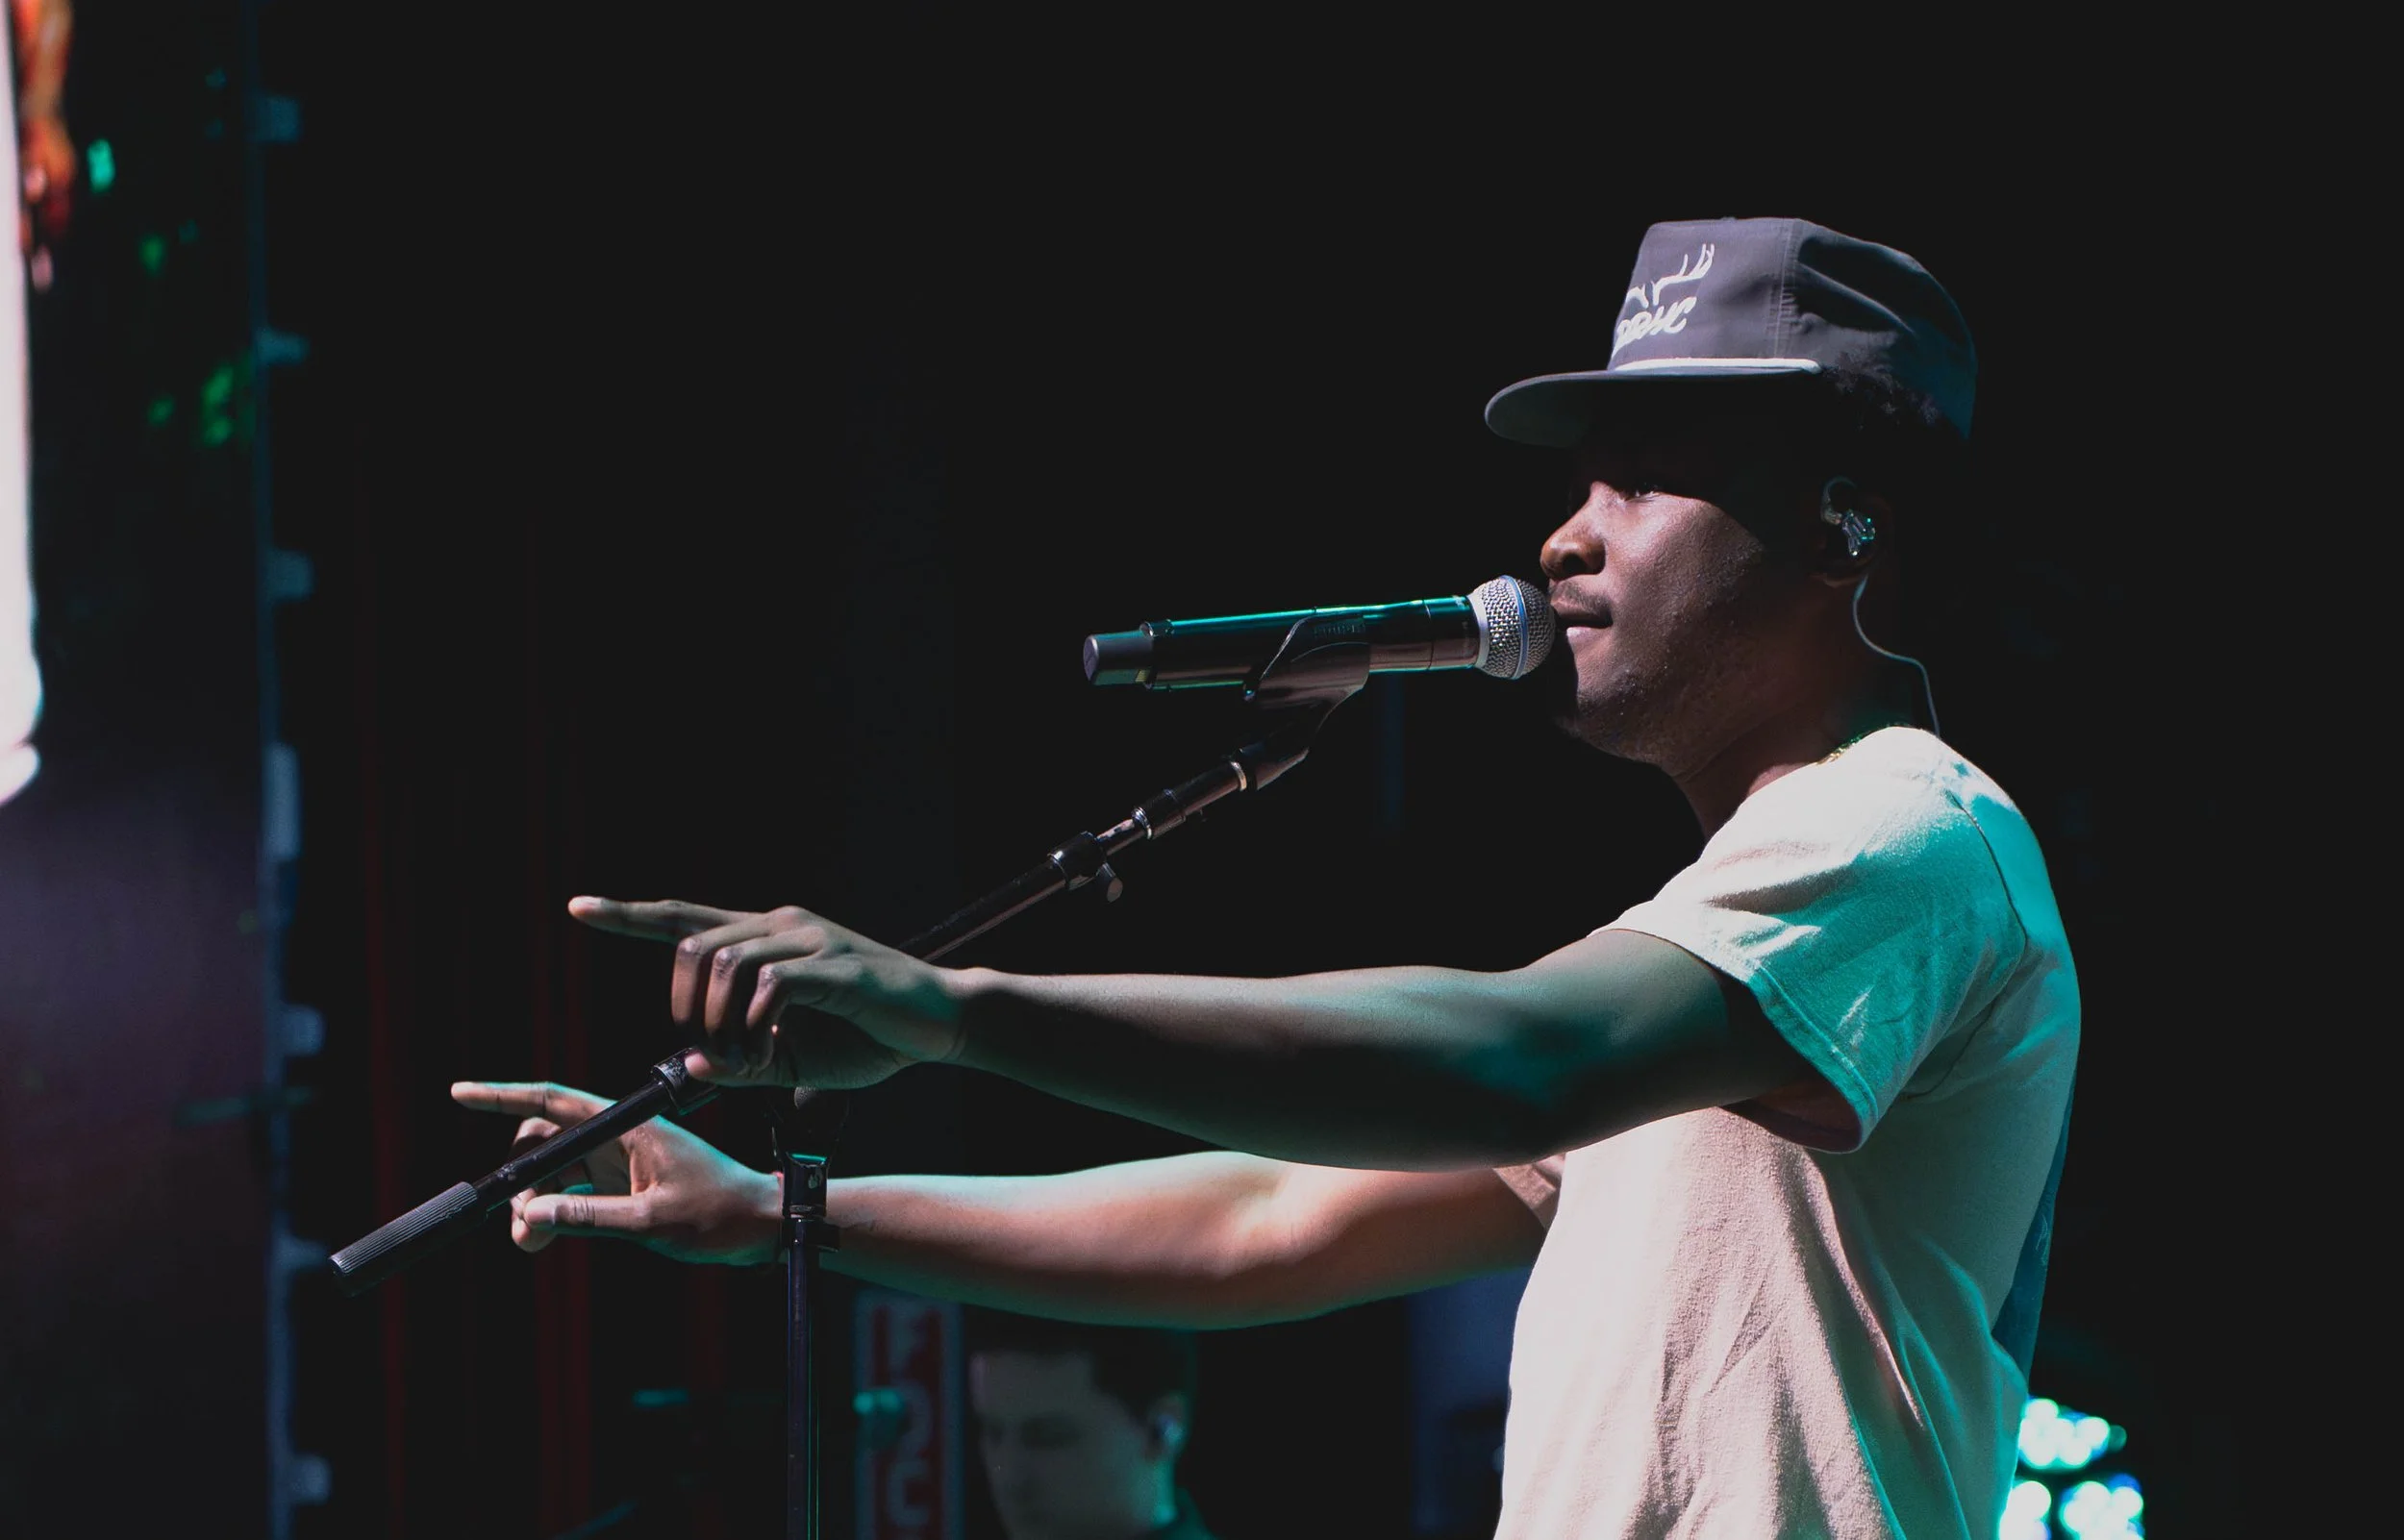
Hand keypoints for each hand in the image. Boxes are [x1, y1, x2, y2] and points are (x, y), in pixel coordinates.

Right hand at [450, 1080, 780, 1263]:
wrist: (763, 1225)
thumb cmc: (718, 1215)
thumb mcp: (651, 1222)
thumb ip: (589, 1217)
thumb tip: (529, 1214)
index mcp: (630, 1128)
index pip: (555, 1100)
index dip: (504, 1095)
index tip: (460, 1093)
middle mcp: (620, 1136)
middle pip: (545, 1140)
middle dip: (520, 1178)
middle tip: (520, 1228)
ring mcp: (621, 1158)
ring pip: (554, 1170)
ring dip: (533, 1202)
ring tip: (530, 1244)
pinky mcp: (625, 1182)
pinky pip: (572, 1188)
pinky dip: (553, 1210)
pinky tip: (544, 1237)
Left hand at [568, 896, 968, 1089]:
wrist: (938, 1024)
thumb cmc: (865, 1037)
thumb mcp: (788, 1058)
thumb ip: (738, 1059)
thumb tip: (688, 1063)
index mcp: (765, 939)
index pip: (684, 916)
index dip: (629, 914)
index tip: (579, 908)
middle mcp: (781, 926)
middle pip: (693, 944)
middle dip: (683, 1003)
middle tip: (711, 1048)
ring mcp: (811, 940)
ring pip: (725, 961)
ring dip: (719, 1019)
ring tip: (748, 1055)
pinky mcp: (838, 966)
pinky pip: (771, 984)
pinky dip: (757, 1021)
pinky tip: (773, 1045)